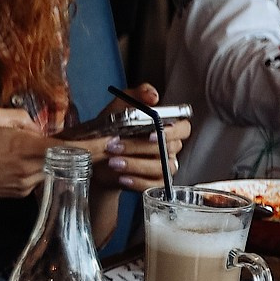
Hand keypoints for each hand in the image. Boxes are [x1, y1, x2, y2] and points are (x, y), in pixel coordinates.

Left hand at [68, 83, 188, 190]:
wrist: (96, 158)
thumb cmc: (111, 130)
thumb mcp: (118, 108)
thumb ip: (136, 95)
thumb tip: (153, 96)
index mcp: (166, 128)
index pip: (183, 128)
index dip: (171, 131)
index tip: (150, 132)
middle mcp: (169, 147)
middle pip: (167, 148)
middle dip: (139, 147)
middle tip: (115, 145)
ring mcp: (164, 166)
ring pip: (161, 167)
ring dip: (135, 164)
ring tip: (112, 161)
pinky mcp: (155, 183)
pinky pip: (154, 185)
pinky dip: (137, 181)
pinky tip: (122, 178)